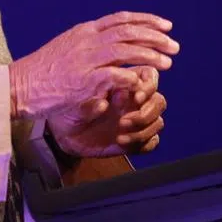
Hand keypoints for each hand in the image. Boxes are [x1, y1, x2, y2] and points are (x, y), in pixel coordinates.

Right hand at [8, 11, 177, 119]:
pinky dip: (131, 77)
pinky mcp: (83, 80)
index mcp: (85, 31)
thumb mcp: (67, 48)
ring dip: (150, 55)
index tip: (166, 25)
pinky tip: (142, 81)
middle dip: (155, 37)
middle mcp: (87, 40)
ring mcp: (85, 59)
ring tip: (167, 63)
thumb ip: (89, 45)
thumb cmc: (43, 72)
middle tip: (174, 46)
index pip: (121, 19)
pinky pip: (115, 75)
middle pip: (129, 32)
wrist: (19, 85)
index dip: (146, 20)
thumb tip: (111, 46)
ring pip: (126, 50)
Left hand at [48, 66, 167, 156]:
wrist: (63, 133)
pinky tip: (123, 143)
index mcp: (124, 83)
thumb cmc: (70, 109)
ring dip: (143, 130)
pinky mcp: (135, 139)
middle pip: (159, 101)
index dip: (148, 86)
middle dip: (146, 113)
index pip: (150, 77)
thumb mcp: (76, 103)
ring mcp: (136, 120)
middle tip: (124, 121)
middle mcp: (133, 100)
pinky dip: (143, 144)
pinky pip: (152, 142)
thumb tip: (110, 100)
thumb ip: (92, 101)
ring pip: (157, 122)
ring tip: (120, 135)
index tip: (137, 96)